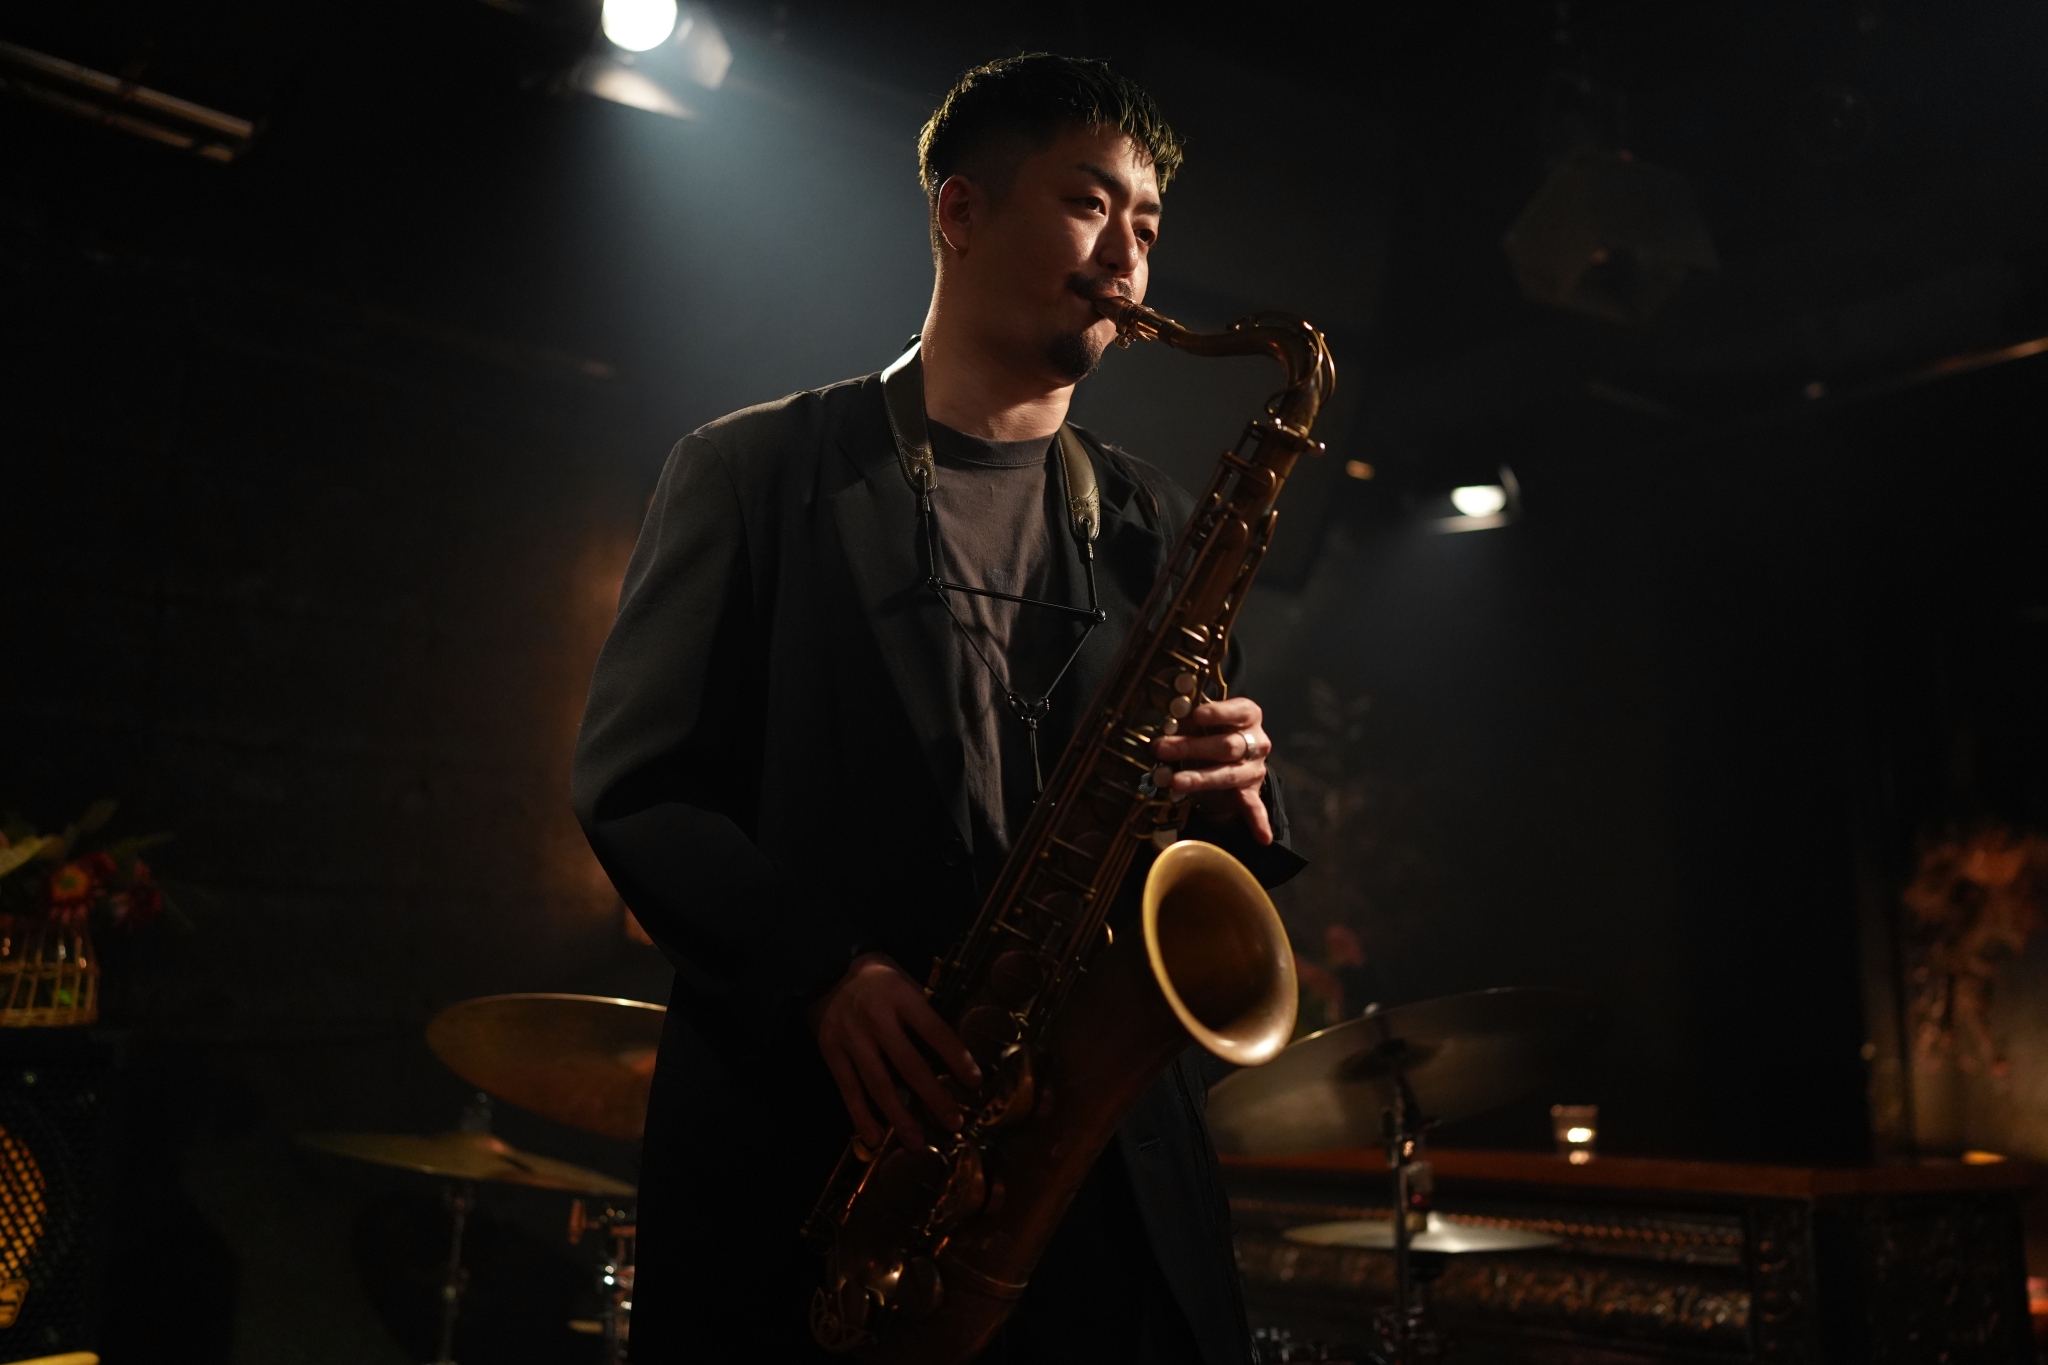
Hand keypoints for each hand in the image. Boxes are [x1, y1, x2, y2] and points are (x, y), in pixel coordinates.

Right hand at [807, 952, 982, 1148]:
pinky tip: (875, 1138)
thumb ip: (924, 1013)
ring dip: (899, 1116)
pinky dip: (861, 1116)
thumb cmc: (878, 979)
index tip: (974, 1082)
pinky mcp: (831, 1052)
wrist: (824, 969)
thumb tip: (954, 1053)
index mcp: (900, 996)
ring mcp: (851, 1037)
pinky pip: (848, 1089)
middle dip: (933, 1097)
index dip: (956, 1057)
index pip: (934, 1030)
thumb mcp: (905, 982)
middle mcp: (875, 1018)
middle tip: (953, 1123)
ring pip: (878, 1084)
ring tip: (917, 1143)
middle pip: (908, 1064)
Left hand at [1151, 694, 1273, 844]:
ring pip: (1229, 775)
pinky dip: (1258, 822)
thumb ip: (1187, 720)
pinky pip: (1255, 808)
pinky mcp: (1251, 793)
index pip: (1238, 711)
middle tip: (1162, 748)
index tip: (1196, 715)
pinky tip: (1263, 836)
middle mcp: (1256, 742)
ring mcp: (1254, 769)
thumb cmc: (1211, 731)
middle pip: (1227, 746)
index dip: (1218, 712)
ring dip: (1200, 779)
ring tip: (1175, 782)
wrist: (1231, 757)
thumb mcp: (1201, 722)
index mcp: (1248, 716)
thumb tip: (1164, 722)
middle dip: (1192, 747)